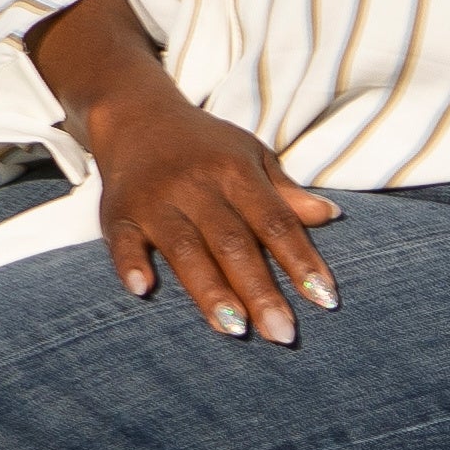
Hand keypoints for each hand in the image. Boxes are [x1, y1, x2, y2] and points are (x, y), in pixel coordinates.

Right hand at [86, 87, 340, 344]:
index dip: (302, 261)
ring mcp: (155, 200)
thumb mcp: (252, 156)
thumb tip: (332, 215)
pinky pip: (123, 240)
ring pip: (185, 249)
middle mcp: (196, 186)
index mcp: (236, 172)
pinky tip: (143, 291)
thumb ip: (286, 192)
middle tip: (283, 334)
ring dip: (209, 291)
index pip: (276, 222)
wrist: (137, 115)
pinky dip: (131, 264)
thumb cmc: (207, 147)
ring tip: (235, 330)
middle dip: (260, 291)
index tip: (326, 299)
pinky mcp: (117, 212)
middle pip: (233, 243)